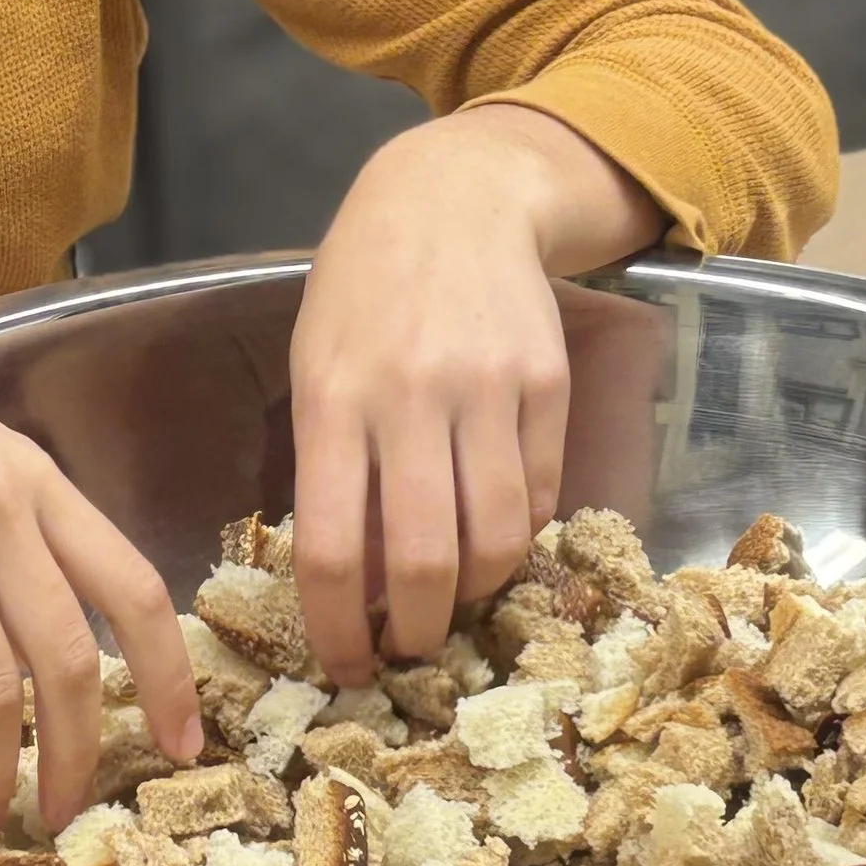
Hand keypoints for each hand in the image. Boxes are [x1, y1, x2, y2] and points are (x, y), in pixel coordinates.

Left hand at [289, 106, 663, 684]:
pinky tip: (493, 534)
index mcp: (333, 399)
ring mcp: (488, 388)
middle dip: (415, 630)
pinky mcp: (548, 383)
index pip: (330, 547)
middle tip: (408, 647)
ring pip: (495, 538)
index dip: (336, 629)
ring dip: (473, 593)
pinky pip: (539, 494)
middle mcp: (411, 396)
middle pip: (422, 559)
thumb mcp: (317, 366)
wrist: (453, 198)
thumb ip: (329, 466)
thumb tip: (352, 586)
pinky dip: (517, 535)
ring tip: (452, 599)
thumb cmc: (362, 291)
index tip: (343, 667)